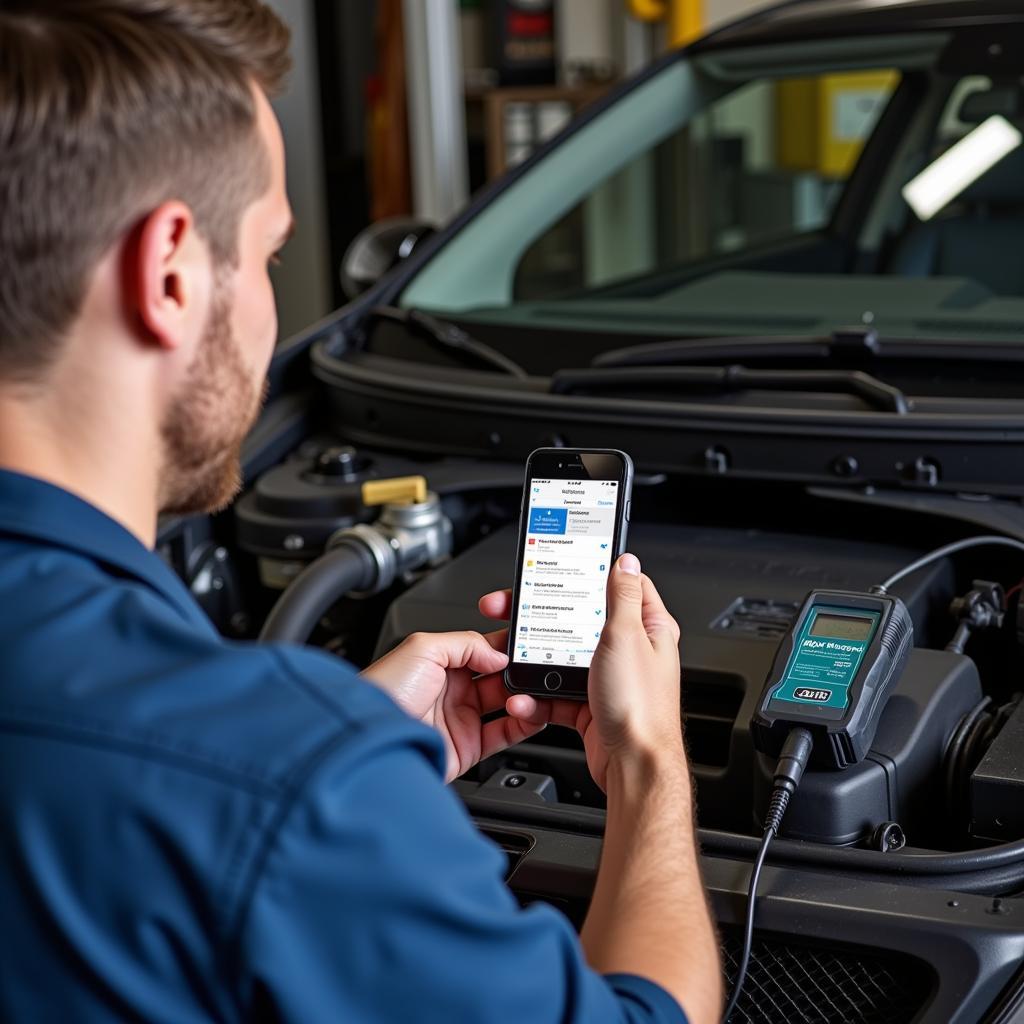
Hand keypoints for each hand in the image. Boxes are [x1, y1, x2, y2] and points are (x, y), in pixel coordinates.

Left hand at [361, 628, 552, 782]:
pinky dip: (525, 722)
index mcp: (441, 662)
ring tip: (530, 689)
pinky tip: (529, 710)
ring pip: (509, 703)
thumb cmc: (384, 692)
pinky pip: (507, 733)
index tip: (530, 642)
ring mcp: (462, 718)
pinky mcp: (470, 747)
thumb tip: (498, 654)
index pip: (485, 649)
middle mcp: (453, 689)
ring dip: (525, 695)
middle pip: (500, 675)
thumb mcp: (423, 647)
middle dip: (521, 669)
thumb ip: (466, 643)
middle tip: (538, 665)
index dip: (508, 645)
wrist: (372, 740)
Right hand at [500, 554, 681, 789]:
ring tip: (515, 662)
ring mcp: (608, 679)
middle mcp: (630, 651)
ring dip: (536, 665)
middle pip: (581, 622)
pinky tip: (525, 699)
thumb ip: (623, 596)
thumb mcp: (626, 636)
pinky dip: (537, 698)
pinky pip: (556, 695)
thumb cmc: (641, 707)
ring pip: (563, 659)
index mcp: (647, 628)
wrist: (634, 767)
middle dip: (548, 620)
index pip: (623, 585)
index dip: (595, 572)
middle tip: (519, 613)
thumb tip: (626, 561)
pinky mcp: (590, 706)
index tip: (568, 564)